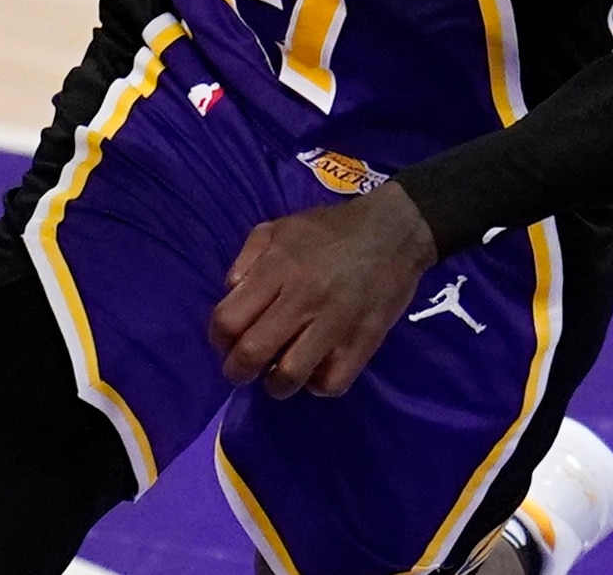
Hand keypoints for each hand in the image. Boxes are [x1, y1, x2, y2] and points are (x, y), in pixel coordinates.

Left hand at [208, 181, 439, 399]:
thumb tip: (229, 293)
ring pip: (289, 376)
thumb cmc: (331, 229)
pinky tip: (315, 369)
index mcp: (277, 268)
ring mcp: (334, 324)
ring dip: (276, 384)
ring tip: (278, 374)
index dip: (218, 339)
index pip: (228, 320)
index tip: (225, 342)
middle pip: (252, 354)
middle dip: (236, 371)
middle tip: (242, 370)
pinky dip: (317, 384)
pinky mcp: (362, 343)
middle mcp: (302, 298)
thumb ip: (247, 257)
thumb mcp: (280, 227)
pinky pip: (330, 383)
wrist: (394, 232)